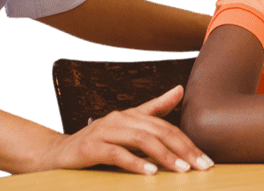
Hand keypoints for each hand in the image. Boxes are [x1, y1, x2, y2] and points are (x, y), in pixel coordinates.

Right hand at [37, 85, 213, 174]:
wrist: (57, 154)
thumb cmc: (98, 142)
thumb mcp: (128, 126)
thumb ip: (155, 109)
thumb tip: (180, 89)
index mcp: (131, 115)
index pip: (166, 127)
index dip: (188, 142)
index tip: (206, 160)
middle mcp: (120, 119)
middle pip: (158, 132)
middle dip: (183, 149)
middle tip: (201, 166)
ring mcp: (104, 131)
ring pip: (140, 139)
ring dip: (163, 155)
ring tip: (181, 169)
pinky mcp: (90, 147)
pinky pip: (116, 153)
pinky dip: (134, 162)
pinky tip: (150, 172)